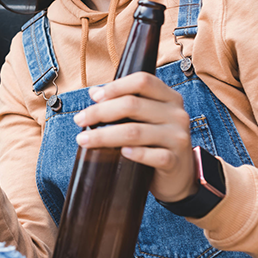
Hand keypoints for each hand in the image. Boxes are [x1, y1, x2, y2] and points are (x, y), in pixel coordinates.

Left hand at [72, 73, 196, 202]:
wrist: (178, 176)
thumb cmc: (156, 142)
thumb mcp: (145, 118)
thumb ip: (124, 102)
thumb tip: (94, 92)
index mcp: (169, 98)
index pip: (142, 81)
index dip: (115, 86)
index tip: (94, 97)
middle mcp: (177, 114)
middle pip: (132, 105)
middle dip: (100, 112)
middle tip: (79, 120)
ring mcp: (178, 138)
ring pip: (135, 132)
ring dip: (104, 136)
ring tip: (84, 140)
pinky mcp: (176, 160)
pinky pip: (152, 155)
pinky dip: (134, 153)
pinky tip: (120, 153)